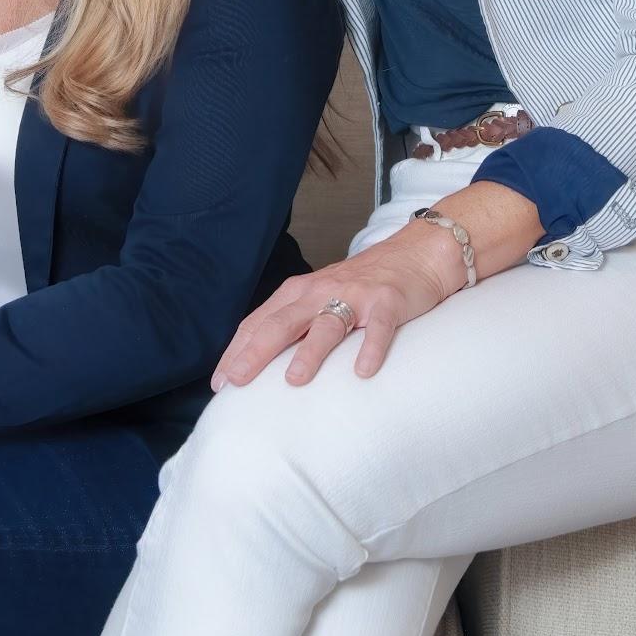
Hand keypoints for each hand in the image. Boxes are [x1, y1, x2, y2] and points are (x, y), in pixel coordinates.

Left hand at [212, 220, 465, 389]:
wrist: (416, 253)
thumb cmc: (362, 283)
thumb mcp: (320, 296)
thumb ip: (295, 322)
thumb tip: (260, 362)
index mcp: (299, 292)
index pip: (259, 322)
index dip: (237, 351)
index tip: (220, 383)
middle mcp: (322, 291)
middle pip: (283, 323)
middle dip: (256, 352)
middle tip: (238, 381)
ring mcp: (355, 296)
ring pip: (326, 325)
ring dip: (309, 352)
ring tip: (293, 380)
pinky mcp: (388, 302)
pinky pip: (378, 328)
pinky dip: (371, 349)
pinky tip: (363, 372)